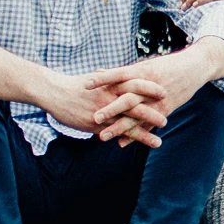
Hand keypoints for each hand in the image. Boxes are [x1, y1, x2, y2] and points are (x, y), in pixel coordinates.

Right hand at [43, 70, 168, 145]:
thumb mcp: (96, 79)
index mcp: (111, 83)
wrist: (54, 93)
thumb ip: (111, 81)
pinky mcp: (97, 124)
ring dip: (147, 128)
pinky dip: (134, 139)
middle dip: (153, 107)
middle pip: (137, 101)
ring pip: (130, 120)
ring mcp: (104, 111)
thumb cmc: (75, 86)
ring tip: (162, 134)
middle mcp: (110, 96)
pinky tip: (146, 145)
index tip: (164, 90)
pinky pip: (119, 133)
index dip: (150, 87)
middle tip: (169, 110)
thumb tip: (121, 78)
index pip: (135, 83)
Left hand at [86, 52, 210, 142]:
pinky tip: (121, 143)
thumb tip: (98, 72)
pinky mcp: (164, 110)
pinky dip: (135, 134)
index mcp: (142, 71)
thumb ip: (123, 73)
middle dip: (111, 109)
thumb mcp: (145, 65)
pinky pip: (148, 125)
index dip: (103, 79)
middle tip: (94, 118)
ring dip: (119, 128)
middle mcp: (149, 87)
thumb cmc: (166, 65)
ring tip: (102, 137)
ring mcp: (157, 100)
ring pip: (136, 116)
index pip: (119, 74)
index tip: (85, 84)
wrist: (194, 68)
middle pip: (127, 99)